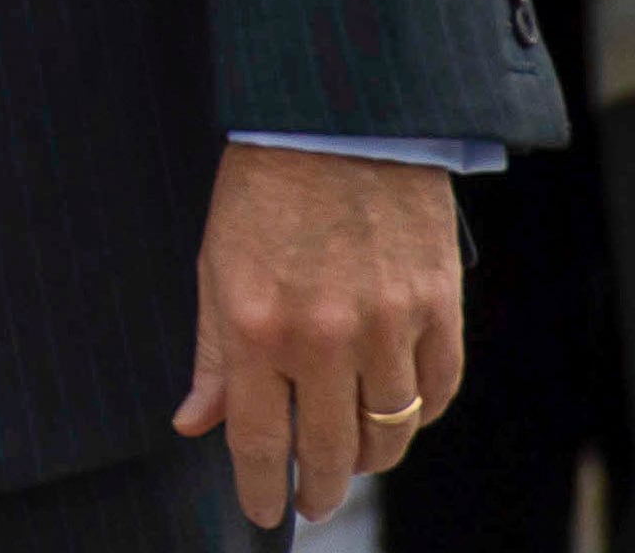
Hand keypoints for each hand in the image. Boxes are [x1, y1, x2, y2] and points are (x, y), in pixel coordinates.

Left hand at [172, 142, 461, 526]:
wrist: (337, 121)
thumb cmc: (264, 191)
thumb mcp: (216, 267)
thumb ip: (213, 356)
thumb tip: (195, 424)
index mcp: (257, 325)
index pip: (259, 439)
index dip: (259, 487)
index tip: (263, 513)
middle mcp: (324, 335)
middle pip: (332, 451)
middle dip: (320, 489)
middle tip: (314, 500)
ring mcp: (388, 323)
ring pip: (391, 432)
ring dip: (370, 457)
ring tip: (353, 459)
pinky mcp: (438, 306)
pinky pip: (437, 391)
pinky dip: (419, 414)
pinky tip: (399, 413)